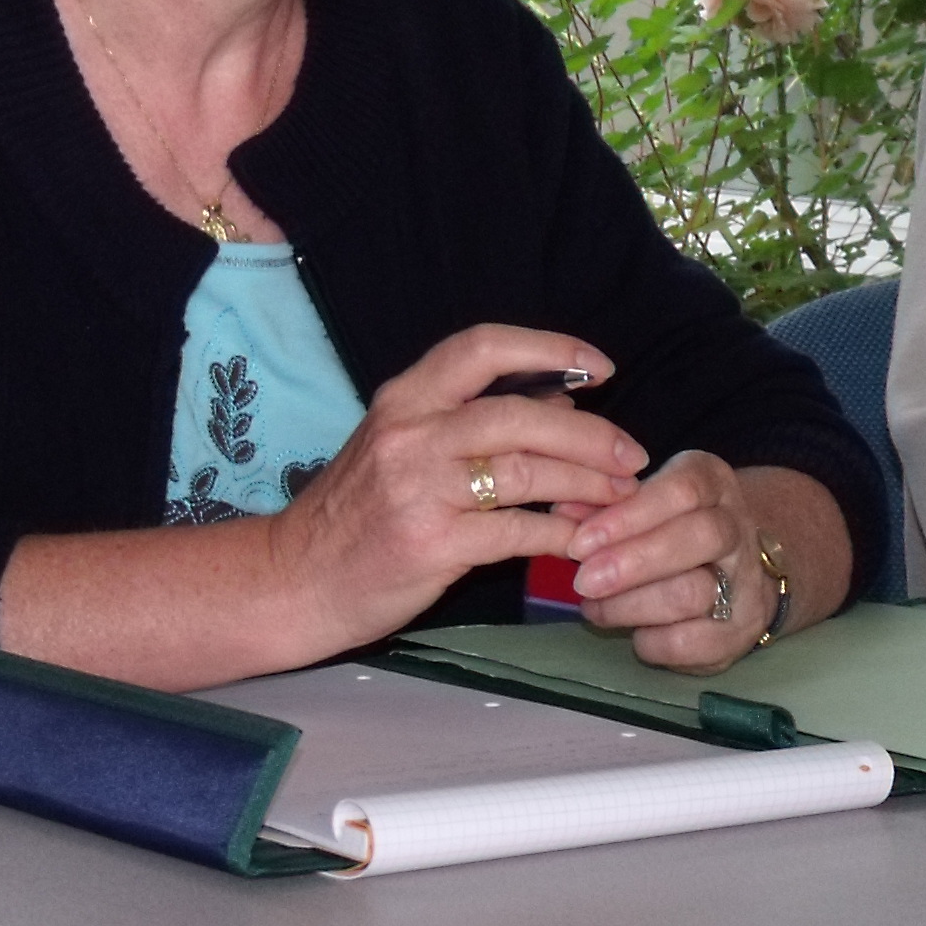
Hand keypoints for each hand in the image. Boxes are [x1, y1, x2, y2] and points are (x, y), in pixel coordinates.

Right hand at [259, 324, 643, 659]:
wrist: (295, 578)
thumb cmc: (356, 513)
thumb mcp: (402, 448)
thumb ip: (473, 422)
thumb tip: (561, 406)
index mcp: (404, 397)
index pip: (482, 347)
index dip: (549, 348)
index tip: (600, 367)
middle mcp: (410, 432)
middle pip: (519, 413)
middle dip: (589, 434)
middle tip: (631, 453)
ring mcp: (419, 488)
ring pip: (526, 471)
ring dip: (585, 484)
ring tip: (620, 497)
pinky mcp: (431, 544)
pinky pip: (516, 533)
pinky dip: (559, 535)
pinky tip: (582, 541)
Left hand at [567, 457, 849, 673]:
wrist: (732, 570)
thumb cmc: (669, 525)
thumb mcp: (642, 501)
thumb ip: (602, 504)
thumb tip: (561, 510)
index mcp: (712, 482)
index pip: (681, 490)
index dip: (629, 516)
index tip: (581, 541)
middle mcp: (737, 526)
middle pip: (698, 538)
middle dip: (632, 562)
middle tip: (583, 581)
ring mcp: (746, 581)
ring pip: (692, 592)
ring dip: (631, 605)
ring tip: (594, 607)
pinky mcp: (741, 632)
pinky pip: (694, 641)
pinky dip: (653, 641)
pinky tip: (631, 633)